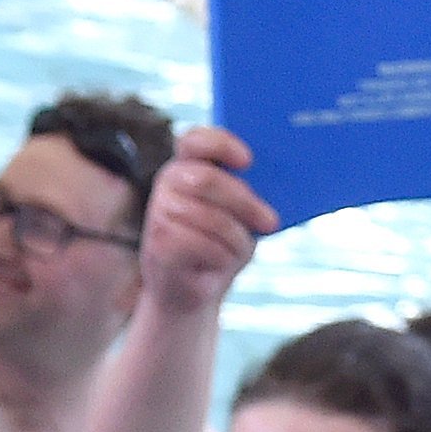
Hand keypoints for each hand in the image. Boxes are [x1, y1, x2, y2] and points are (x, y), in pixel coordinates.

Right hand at [135, 126, 275, 316]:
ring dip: (234, 238)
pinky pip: (198, 244)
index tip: (248, 161)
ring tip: (240, 250)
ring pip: (208, 216)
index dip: (221, 145)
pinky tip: (220, 263)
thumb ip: (249, 193)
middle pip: (207, 180)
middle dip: (244, 202)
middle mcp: (168, 182)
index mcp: (189, 165)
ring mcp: (158, 212)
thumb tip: (275, 184)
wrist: (192, 291)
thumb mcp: (241, 215)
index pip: (195, 141)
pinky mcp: (155, 243)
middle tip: (269, 221)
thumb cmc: (221, 246)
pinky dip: (219, 256)